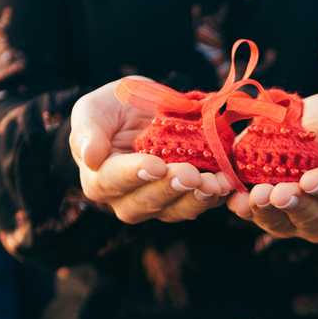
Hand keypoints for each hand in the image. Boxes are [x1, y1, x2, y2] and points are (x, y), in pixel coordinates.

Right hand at [69, 79, 232, 222]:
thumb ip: (89, 131)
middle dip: (172, 189)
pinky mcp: (183, 200)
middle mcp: (126, 199)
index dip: (135, 175)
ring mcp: (158, 204)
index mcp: (99, 178)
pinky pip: (199, 204)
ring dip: (197, 198)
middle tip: (191, 175)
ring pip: (176, 209)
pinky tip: (228, 184)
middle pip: (148, 201)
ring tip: (216, 184)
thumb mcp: (95, 109)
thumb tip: (90, 156)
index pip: (114, 180)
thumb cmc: (113, 111)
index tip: (155, 166)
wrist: (142, 113)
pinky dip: (216, 196)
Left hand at [227, 92, 317, 242]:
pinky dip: (243, 207)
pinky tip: (234, 199)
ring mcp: (294, 216)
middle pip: (311, 219)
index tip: (313, 178)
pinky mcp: (267, 207)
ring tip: (254, 197)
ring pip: (281, 224)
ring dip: (266, 212)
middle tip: (280, 193)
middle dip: (294, 205)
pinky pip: (255, 214)